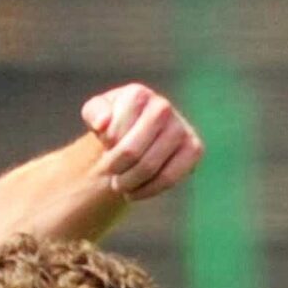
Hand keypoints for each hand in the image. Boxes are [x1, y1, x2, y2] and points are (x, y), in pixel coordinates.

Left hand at [82, 85, 203, 202]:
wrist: (138, 136)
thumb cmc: (113, 124)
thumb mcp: (95, 114)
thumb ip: (94, 112)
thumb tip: (103, 124)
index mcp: (138, 95)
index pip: (114, 134)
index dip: (106, 149)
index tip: (106, 148)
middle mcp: (162, 107)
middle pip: (131, 153)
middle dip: (116, 169)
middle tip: (110, 174)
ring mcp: (180, 127)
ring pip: (149, 167)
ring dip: (129, 183)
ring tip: (120, 185)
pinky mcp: (194, 149)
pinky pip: (168, 179)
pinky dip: (148, 191)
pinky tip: (135, 193)